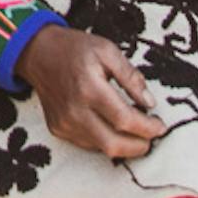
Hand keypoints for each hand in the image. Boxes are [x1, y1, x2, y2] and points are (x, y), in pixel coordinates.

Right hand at [16, 24, 166, 159]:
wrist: (37, 52)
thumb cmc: (74, 48)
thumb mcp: (107, 50)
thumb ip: (131, 76)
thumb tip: (149, 103)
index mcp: (89, 87)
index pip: (125, 120)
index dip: (148, 127)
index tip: (160, 125)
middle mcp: (75, 110)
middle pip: (114, 144)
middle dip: (139, 146)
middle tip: (151, 136)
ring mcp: (64, 122)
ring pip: (102, 148)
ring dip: (124, 145)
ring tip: (133, 129)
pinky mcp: (58, 129)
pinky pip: (89, 144)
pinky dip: (105, 140)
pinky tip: (111, 126)